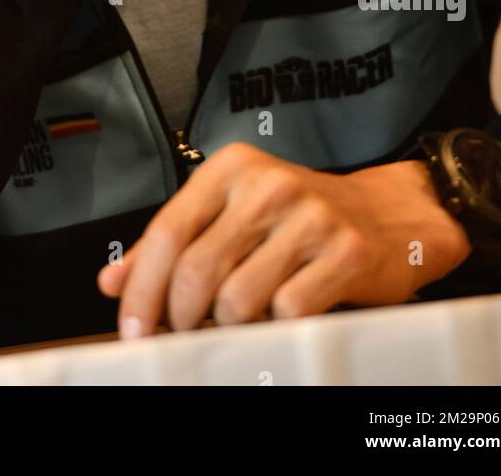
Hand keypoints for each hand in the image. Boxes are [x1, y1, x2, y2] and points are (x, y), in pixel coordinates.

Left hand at [97, 142, 472, 335]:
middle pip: (196, 271)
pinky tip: (281, 316)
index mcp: (232, 168)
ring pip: (238, 300)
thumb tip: (111, 282)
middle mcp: (268, 185)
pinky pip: (288, 312)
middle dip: (182, 318)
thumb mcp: (232, 213)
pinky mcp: (346, 252)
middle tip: (186, 333)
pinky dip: (277, 327)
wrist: (388, 214)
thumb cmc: (299, 218)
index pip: (167, 231)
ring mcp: (310, 217)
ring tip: (242, 318)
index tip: (133, 328)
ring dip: (231, 326)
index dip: (142, 288)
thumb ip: (173, 244)